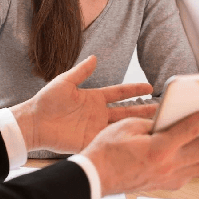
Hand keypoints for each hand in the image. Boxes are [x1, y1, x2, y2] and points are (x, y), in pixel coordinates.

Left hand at [9, 55, 155, 153]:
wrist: (34, 123)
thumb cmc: (46, 101)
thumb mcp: (65, 82)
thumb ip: (81, 71)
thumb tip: (94, 57)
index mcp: (94, 97)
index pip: (120, 93)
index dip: (135, 89)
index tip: (151, 86)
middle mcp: (99, 113)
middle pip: (127, 110)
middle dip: (145, 109)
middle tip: (164, 108)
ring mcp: (96, 127)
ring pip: (123, 126)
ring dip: (139, 125)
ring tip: (157, 124)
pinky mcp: (91, 140)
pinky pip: (111, 140)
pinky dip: (125, 140)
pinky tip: (139, 141)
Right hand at [81, 103, 198, 195]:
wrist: (95, 178)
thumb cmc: (106, 149)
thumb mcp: (127, 126)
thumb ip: (153, 123)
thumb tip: (170, 122)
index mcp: (159, 147)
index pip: (192, 128)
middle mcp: (167, 165)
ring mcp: (167, 177)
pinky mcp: (162, 184)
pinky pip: (189, 175)